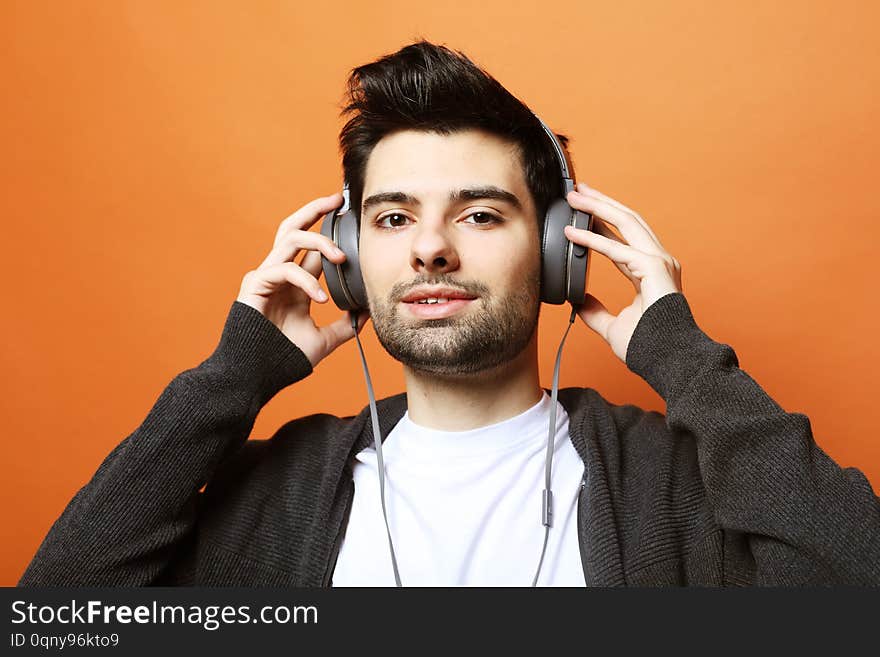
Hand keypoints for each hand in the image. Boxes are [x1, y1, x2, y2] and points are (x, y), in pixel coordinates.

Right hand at [236, 193, 369, 366]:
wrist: (256, 376)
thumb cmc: (284, 359)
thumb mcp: (324, 341)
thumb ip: (344, 327)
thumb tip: (368, 314)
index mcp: (294, 284)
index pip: (311, 248)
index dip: (330, 231)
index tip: (349, 217)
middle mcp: (279, 274)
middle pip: (293, 228)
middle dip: (315, 210)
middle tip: (338, 200)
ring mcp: (265, 277)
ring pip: (290, 239)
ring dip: (319, 242)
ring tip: (341, 258)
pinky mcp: (254, 285)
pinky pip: (284, 270)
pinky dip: (306, 281)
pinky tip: (321, 299)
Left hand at [563, 182, 682, 362]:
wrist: (668, 362)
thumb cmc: (648, 347)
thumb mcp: (612, 327)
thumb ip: (595, 312)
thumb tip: (578, 302)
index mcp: (650, 272)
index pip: (623, 239)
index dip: (601, 223)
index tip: (581, 211)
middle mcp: (657, 261)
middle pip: (627, 221)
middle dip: (601, 202)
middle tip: (577, 190)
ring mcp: (659, 262)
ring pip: (626, 223)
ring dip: (598, 207)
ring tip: (575, 196)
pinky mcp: (654, 269)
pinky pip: (617, 249)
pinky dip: (593, 239)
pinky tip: (572, 232)